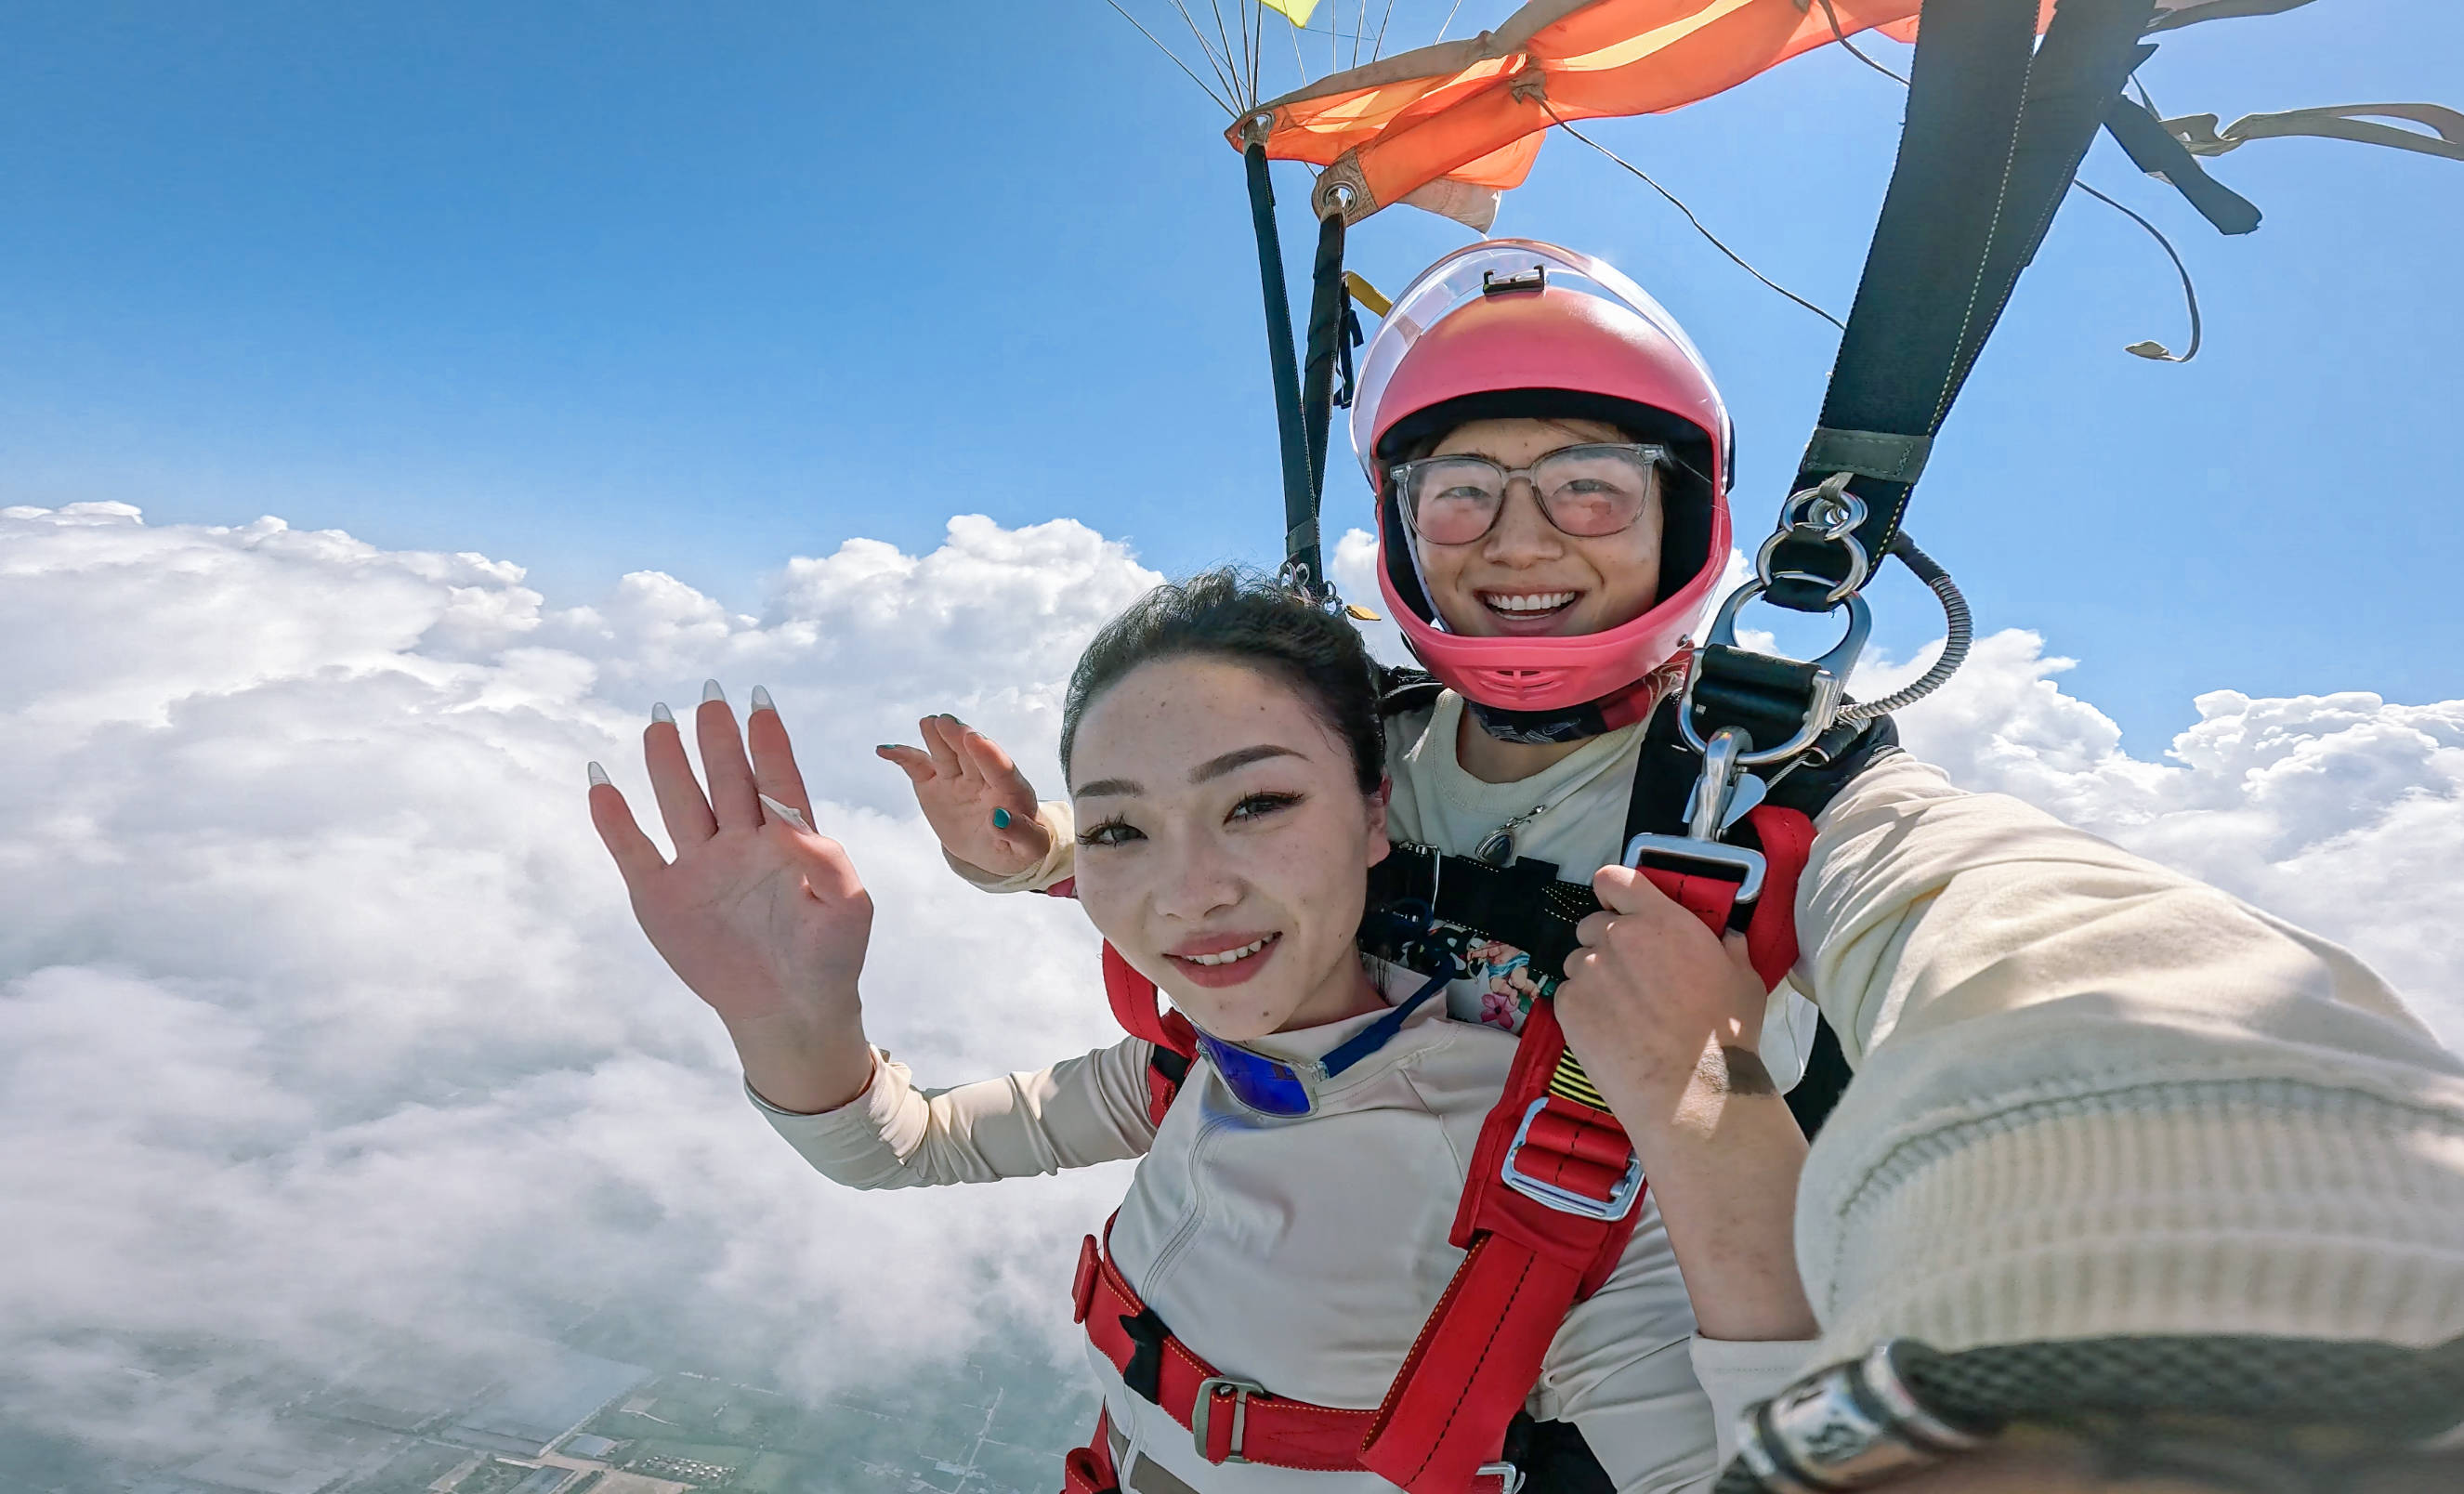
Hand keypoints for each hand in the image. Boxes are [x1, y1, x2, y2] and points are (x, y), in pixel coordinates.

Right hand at [589, 685, 872, 1029]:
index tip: (759, 702)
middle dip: (716, 739)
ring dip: (668, 763)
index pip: (777, 780)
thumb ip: (827, 861)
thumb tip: (796, 821)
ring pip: (680, 803)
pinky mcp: (661, 898)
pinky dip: (615, 820)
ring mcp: (698, 868)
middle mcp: (739, 844)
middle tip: (708, 696)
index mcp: (786, 840)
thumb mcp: (848, 908)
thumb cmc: (830, 957)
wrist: (789, 1012)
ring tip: (659, 722)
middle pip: (725, 780)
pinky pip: (633, 852)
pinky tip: (601, 782)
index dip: (768, 742)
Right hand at [876, 715, 1051, 878]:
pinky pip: (918, 767)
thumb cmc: (1019, 845)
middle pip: (970, 755)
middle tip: (947, 723)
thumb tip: (999, 819)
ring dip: (936, 738)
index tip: (975, 739)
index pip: (1001, 770)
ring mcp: (958, 778)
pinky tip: (885, 749)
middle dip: (959, 738)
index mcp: (1013, 790)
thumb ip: (1020, 833)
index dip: (988, 755)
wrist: (995, 846)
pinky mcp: (935, 783)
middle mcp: (984, 777)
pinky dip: (902, 756)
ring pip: (946, 755)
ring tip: (928, 723)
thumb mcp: (1030, 846)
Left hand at [1556, 864, 1774, 1118]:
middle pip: (1592, 924)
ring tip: (1621, 1011)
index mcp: (1660, 920)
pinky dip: (1582, 1008)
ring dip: (1594, 977)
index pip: (1615, 879)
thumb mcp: (1745, 980)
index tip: (1617, 906)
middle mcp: (1617, 937)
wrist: (1692, 1091)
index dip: (1613, 890)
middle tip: (1630, 976)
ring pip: (1578, 962)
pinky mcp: (1568, 1007)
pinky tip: (1609, 1032)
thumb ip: (1730, 949)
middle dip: (1607, 943)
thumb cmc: (1725, 1036)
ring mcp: (1588, 972)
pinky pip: (1566, 995)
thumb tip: (1728, 937)